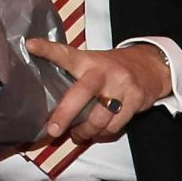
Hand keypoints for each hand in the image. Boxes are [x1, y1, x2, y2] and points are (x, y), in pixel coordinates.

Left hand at [21, 41, 173, 147]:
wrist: (151, 66)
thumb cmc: (113, 69)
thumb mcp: (92, 63)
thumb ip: (74, 76)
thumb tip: (49, 102)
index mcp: (88, 61)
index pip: (66, 54)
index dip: (48, 50)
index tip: (30, 46)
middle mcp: (103, 72)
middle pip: (82, 94)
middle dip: (66, 114)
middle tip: (53, 129)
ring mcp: (121, 86)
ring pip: (99, 118)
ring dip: (86, 131)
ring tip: (79, 134)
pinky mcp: (135, 100)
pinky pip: (115, 125)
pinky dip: (104, 133)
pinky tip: (100, 131)